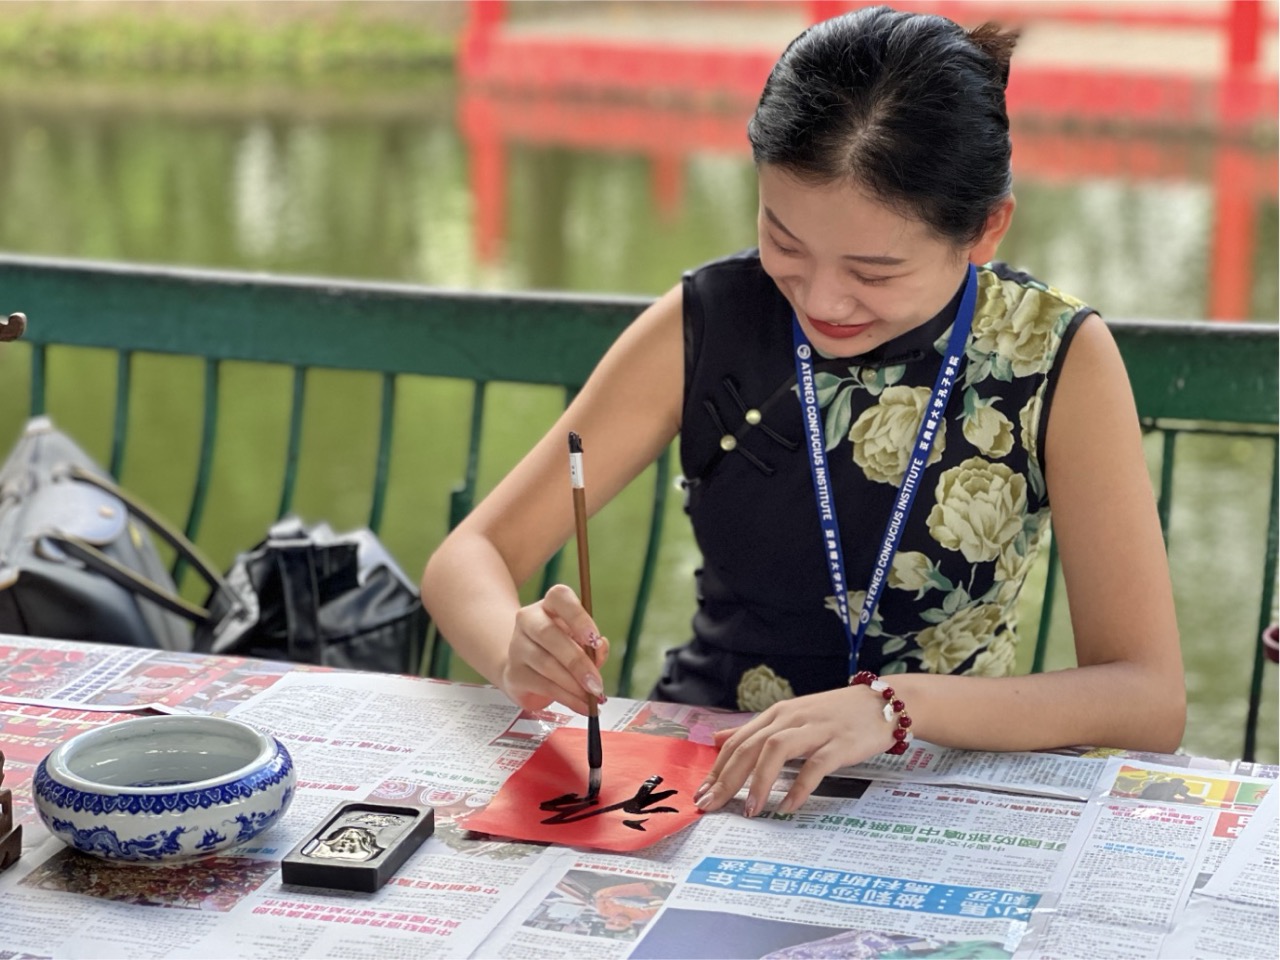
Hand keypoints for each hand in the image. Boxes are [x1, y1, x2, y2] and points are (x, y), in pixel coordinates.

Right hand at [499, 583, 608, 714]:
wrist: (525, 669)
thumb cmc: (560, 651)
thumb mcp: (581, 643)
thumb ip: (594, 646)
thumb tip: (600, 649)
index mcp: (549, 605)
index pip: (560, 597)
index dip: (578, 617)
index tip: (595, 640)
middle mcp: (528, 620)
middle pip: (549, 634)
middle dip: (577, 662)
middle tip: (596, 683)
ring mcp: (517, 646)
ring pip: (546, 664)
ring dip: (573, 684)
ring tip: (592, 697)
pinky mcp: (514, 673)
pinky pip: (543, 686)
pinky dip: (567, 698)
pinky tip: (581, 705)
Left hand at [693, 684, 895, 816]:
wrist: (882, 702)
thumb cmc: (834, 713)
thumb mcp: (790, 717)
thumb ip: (755, 730)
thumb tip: (718, 739)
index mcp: (777, 714)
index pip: (738, 741)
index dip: (718, 768)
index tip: (703, 793)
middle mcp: (791, 718)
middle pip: (751, 747)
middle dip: (728, 778)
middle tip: (712, 805)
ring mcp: (815, 730)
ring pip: (776, 751)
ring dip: (759, 782)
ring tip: (749, 810)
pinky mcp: (840, 743)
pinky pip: (815, 766)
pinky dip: (800, 787)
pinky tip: (788, 806)